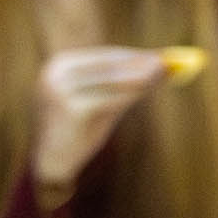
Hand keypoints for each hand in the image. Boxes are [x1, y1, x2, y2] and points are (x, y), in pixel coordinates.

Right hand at [31, 47, 166, 200]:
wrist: (51, 161)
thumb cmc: (78, 128)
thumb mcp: (101, 101)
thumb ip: (125, 84)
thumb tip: (159, 65)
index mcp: (59, 67)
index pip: (104, 56)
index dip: (134, 56)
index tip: (159, 55)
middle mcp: (56, 75)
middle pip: (110, 65)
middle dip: (141, 64)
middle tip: (166, 62)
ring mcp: (61, 92)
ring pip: (113, 80)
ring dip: (141, 77)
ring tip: (163, 73)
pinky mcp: (72, 110)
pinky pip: (111, 99)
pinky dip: (131, 94)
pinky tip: (145, 90)